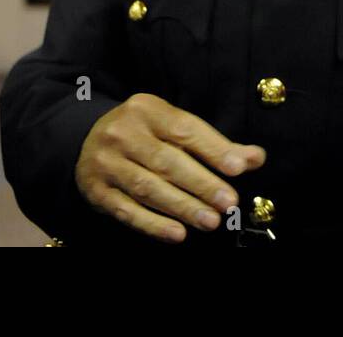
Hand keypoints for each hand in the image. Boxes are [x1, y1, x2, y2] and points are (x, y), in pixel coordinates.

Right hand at [76, 92, 264, 241]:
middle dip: (201, 184)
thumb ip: (213, 143)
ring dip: (182, 207)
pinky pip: (127, 210)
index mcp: (146, 109)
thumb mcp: (174, 127)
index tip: (239, 168)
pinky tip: (177, 234)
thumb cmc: (144, 135)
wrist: (87, 141)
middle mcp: (122, 133)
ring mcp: (106, 162)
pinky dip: (153, 224)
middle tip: (229, 203)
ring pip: (148, 187)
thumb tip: (255, 158)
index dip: (213, 149)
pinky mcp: (96, 191)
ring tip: (211, 221)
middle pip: (167, 161)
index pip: (185, 129)